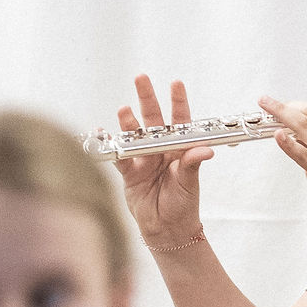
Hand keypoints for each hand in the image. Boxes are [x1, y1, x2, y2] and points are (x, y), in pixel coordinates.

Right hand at [112, 76, 213, 251]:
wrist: (167, 228)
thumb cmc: (183, 205)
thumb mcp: (189, 183)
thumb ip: (192, 165)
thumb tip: (205, 150)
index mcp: (179, 150)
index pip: (179, 121)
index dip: (177, 102)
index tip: (176, 83)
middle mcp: (160, 151)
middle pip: (153, 120)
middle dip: (147, 99)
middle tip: (142, 78)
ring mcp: (143, 160)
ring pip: (134, 135)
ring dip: (128, 122)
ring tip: (124, 110)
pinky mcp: (128, 173)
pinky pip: (117, 156)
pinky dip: (109, 145)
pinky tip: (102, 132)